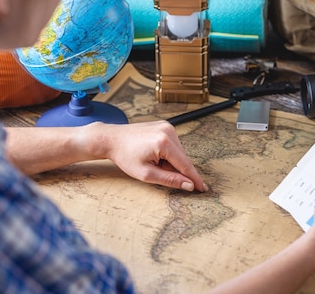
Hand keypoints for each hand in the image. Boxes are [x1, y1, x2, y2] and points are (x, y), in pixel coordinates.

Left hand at [87, 120, 207, 191]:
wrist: (111, 138)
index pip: (185, 165)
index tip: (203, 188)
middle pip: (182, 158)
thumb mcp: (146, 173)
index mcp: (164, 143)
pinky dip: (168, 153)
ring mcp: (167, 126)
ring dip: (170, 161)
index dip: (194, 178)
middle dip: (175, 169)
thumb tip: (188, 185)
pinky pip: (173, 145)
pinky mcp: (165, 125)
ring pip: (178, 152)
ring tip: (151, 161)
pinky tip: (153, 154)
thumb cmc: (125, 156)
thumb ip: (170, 180)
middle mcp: (169, 131)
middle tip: (156, 171)